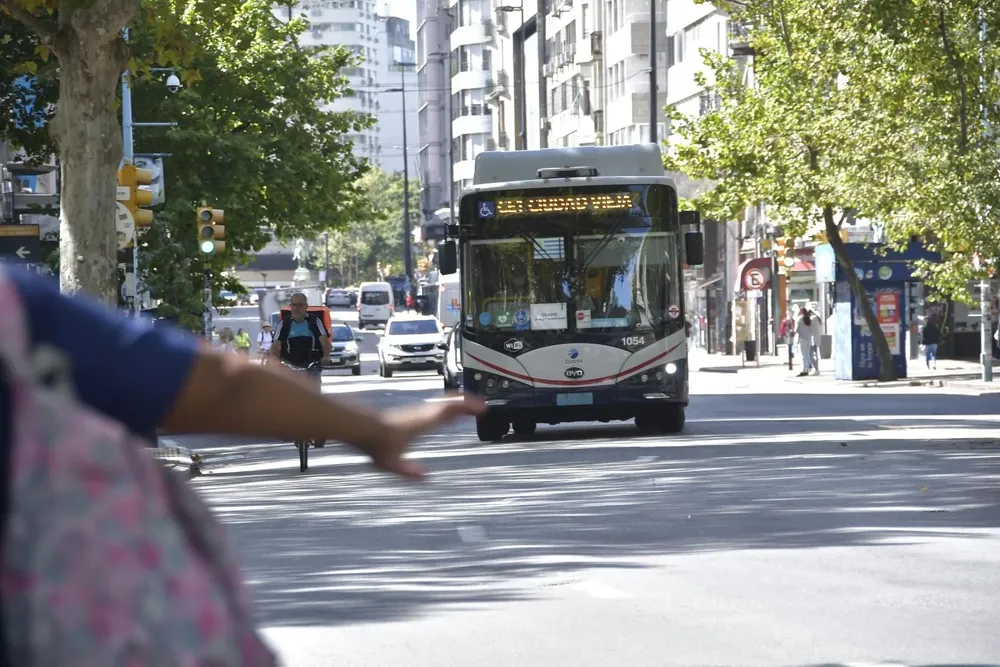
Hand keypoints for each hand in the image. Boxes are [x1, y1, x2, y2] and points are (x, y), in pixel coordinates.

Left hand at [370, 395, 485, 478]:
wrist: (363, 429)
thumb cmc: (377, 444)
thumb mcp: (392, 463)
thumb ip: (408, 470)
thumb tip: (425, 476)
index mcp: (422, 423)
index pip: (449, 409)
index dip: (467, 407)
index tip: (481, 407)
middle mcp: (422, 414)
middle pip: (449, 402)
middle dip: (467, 403)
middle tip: (481, 406)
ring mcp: (418, 412)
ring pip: (443, 402)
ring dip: (458, 404)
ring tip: (470, 409)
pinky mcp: (414, 414)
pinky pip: (436, 407)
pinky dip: (448, 407)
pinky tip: (448, 415)